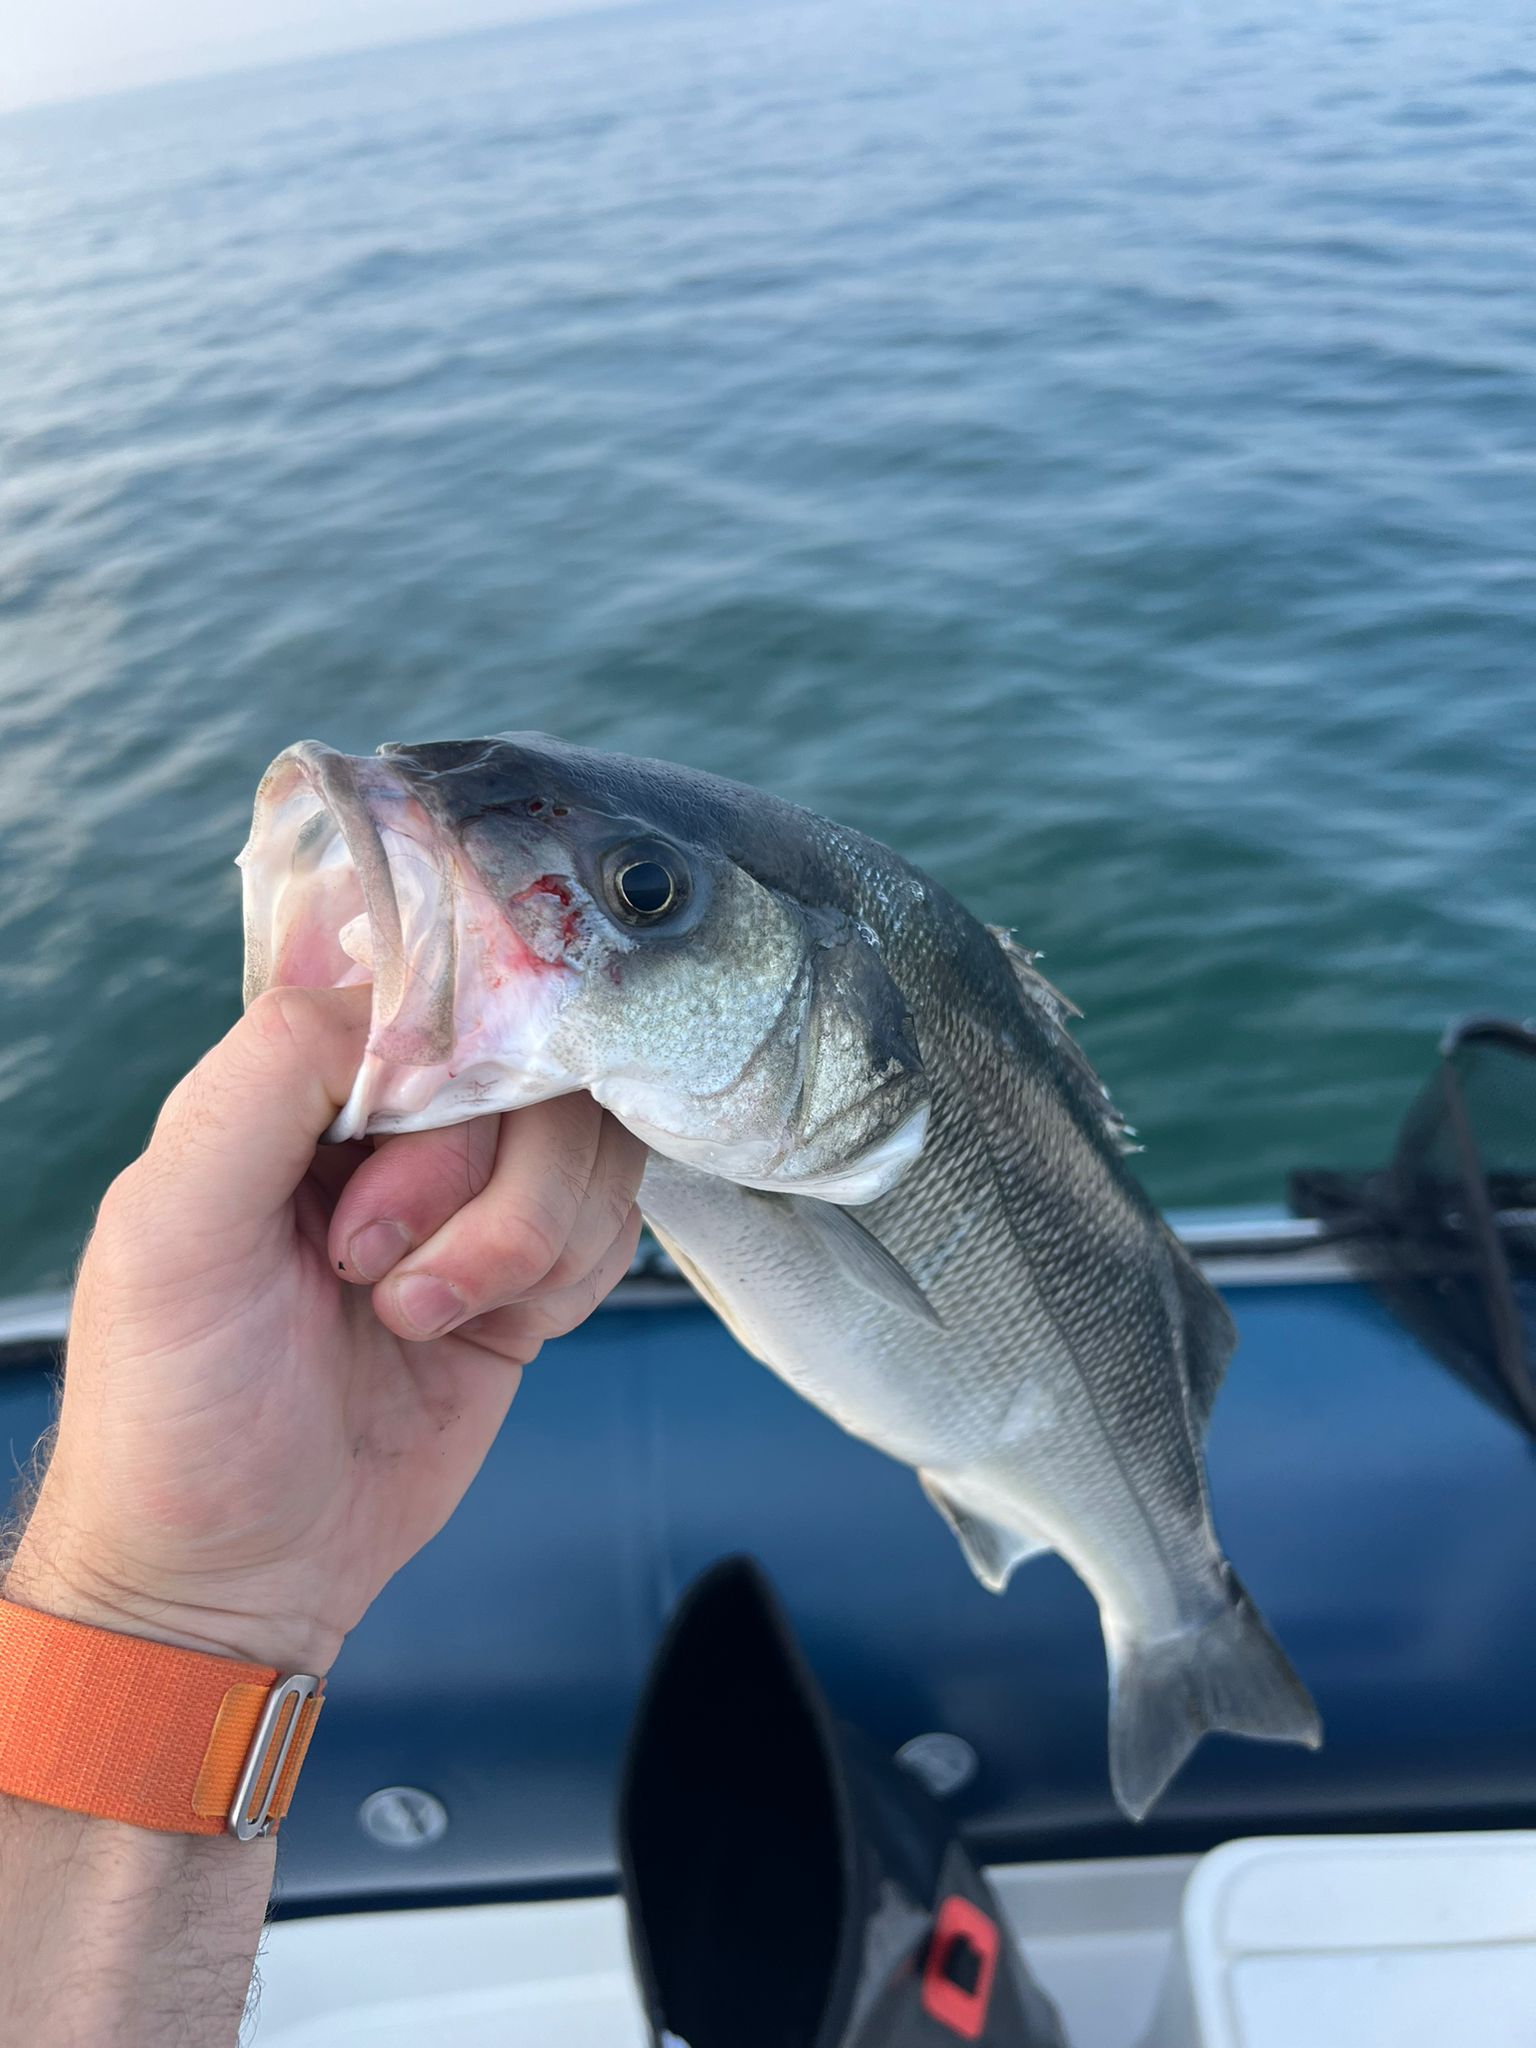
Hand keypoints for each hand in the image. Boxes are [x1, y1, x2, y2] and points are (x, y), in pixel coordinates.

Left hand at [4, 985, 645, 1672]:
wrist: (238, 1581)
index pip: (432, 998)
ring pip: (587, 1145)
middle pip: (531, 1068)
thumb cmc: (172, 1413)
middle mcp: (392, 1127)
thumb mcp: (173, 1227)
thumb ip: (266, 1076)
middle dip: (474, 1185)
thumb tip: (391, 989)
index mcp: (297, 1087)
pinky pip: (610, 1226)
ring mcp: (471, 1201)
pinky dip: (562, 1278)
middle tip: (372, 1270)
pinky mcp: (528, 1277)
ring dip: (520, 1241)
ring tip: (418, 1318)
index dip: (447, 1069)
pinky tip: (485, 1329)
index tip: (392, 1172)